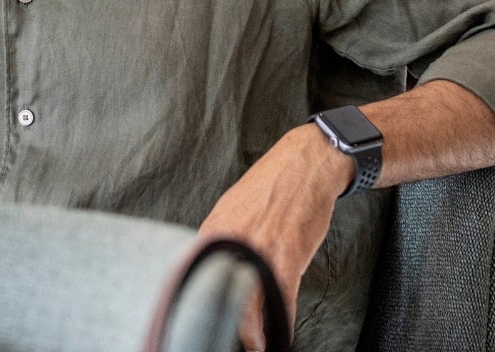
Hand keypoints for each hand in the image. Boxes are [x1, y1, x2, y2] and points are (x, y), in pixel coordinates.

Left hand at [197, 125, 350, 350]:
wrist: (305, 165)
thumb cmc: (272, 188)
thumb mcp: (233, 210)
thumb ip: (222, 240)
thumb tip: (213, 265)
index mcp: (213, 230)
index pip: (195, 277)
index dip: (200, 304)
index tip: (203, 321)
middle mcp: (230, 241)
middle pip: (220, 295)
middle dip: (226, 322)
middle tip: (227, 336)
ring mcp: (258, 250)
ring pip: (250, 305)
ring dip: (253, 334)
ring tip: (256, 345)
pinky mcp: (287, 257)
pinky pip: (282, 301)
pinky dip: (281, 325)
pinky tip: (281, 337)